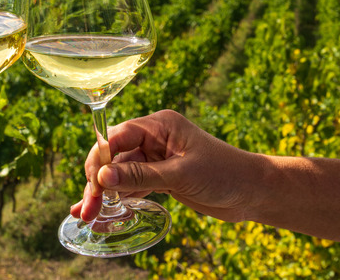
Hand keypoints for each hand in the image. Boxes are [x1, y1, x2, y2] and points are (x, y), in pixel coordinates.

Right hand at [71, 110, 262, 222]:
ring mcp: (155, 158)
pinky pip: (131, 184)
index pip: (118, 136)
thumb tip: (102, 177)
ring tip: (86, 214)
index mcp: (159, 125)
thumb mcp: (180, 175)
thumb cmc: (224, 174)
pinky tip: (100, 211)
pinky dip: (117, 197)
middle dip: (97, 180)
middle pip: (113, 155)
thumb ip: (140, 176)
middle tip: (87, 207)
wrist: (253, 192)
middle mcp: (153, 138)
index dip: (100, 159)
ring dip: (103, 192)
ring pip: (119, 173)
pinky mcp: (159, 176)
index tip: (93, 184)